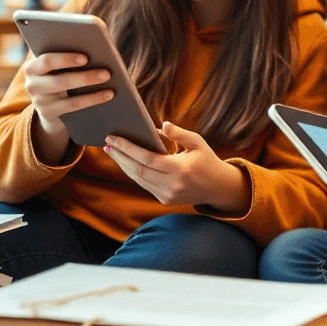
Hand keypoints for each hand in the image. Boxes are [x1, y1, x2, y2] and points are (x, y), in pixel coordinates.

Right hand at [24, 52, 114, 164]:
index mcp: (33, 66)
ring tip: (110, 81)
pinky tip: (109, 94)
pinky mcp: (48, 113)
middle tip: (107, 73)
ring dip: (91, 87)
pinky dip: (93, 99)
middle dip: (85, 77)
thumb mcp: (60, 64)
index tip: (86, 58)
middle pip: (60, 80)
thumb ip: (70, 52)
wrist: (50, 104)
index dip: (66, 59)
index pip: (47, 61)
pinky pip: (73, 106)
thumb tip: (96, 45)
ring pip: (68, 96)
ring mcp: (39, 100)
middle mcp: (32, 83)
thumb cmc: (60, 73)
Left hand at [104, 121, 250, 214]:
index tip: (113, 139)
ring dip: (123, 165)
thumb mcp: (198, 142)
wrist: (218, 187)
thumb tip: (161, 125)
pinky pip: (144, 184)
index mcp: (180, 169)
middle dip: (120, 156)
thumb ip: (179, 133)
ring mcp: (167, 195)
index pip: (146, 158)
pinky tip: (127, 162)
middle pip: (137, 170)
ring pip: (138, 179)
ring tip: (112, 152)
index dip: (127, 148)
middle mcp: (172, 184)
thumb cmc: (207, 160)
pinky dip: (134, 173)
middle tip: (107, 144)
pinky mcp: (164, 200)